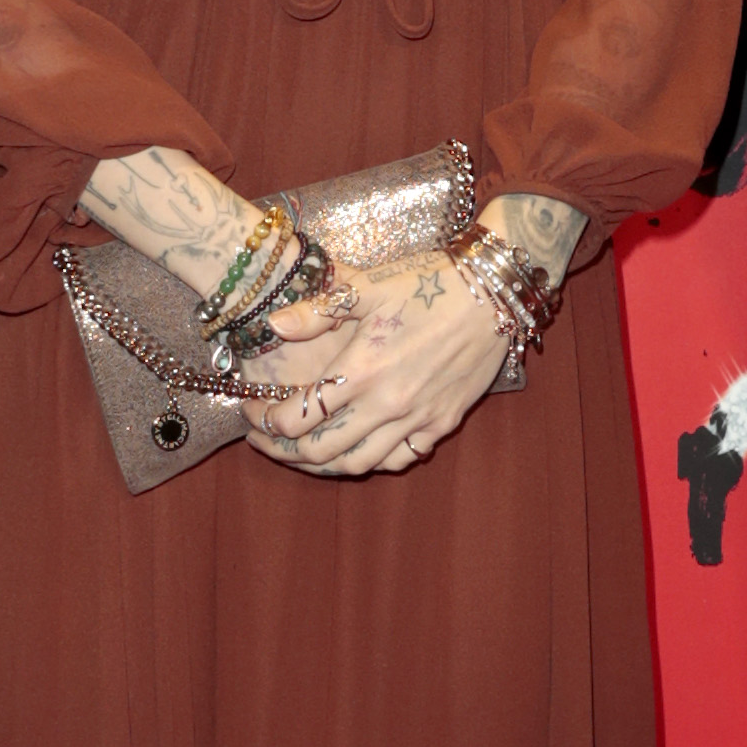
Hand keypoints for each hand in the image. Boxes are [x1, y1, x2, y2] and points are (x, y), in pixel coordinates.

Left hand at [245, 251, 506, 477]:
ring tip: (304, 449)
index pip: (297, 417)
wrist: (496, 293)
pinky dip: (374, 460)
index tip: (250, 409)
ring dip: (324, 463)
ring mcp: (418, 419)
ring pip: (359, 464)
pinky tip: (361, 446)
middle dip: (283, 451)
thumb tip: (273, 324)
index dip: (264, 420)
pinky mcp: (443, 423)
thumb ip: (318, 309)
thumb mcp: (370, 286)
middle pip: (320, 452)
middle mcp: (387, 404)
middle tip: (265, 438)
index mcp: (362, 370)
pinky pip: (401, 459)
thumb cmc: (431, 282)